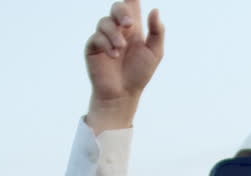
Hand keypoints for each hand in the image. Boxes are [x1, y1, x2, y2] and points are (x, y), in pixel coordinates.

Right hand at [84, 1, 164, 131]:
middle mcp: (118, 29)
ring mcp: (104, 37)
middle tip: (130, 25)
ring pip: (105, 22)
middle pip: (117, 7)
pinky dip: (106, 44)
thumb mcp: (155, 53)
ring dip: (115, 34)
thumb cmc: (139, 73)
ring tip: (121, 48)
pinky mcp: (93, 47)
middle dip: (122, 12)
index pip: (132, 4)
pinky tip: (114, 55)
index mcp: (134, 27)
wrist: (124, 93)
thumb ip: (157, 31)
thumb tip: (155, 10)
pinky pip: (97, 37)